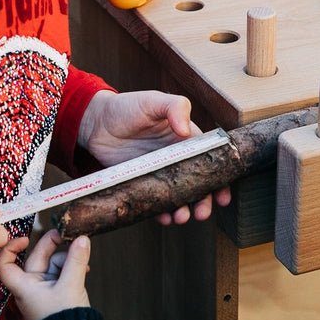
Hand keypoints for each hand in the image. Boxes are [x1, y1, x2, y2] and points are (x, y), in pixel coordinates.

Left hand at [0, 229, 90, 319]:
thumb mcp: (71, 286)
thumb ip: (76, 260)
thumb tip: (82, 239)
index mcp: (24, 286)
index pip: (5, 265)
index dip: (10, 248)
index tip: (25, 238)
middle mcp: (31, 287)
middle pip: (37, 258)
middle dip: (53, 246)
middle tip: (67, 235)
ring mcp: (44, 290)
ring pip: (53, 264)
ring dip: (68, 259)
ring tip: (82, 262)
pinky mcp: (56, 293)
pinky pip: (62, 273)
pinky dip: (72, 268)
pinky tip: (84, 269)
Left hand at [78, 90, 231, 223]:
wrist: (95, 122)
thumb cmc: (127, 107)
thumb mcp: (154, 101)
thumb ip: (175, 107)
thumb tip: (186, 131)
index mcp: (185, 139)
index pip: (208, 159)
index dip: (219, 177)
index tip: (224, 193)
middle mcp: (175, 159)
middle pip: (196, 184)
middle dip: (203, 201)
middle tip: (202, 213)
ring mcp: (158, 173)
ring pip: (177, 196)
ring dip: (183, 210)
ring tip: (181, 217)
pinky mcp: (141, 183)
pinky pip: (154, 202)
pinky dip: (160, 212)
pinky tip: (162, 218)